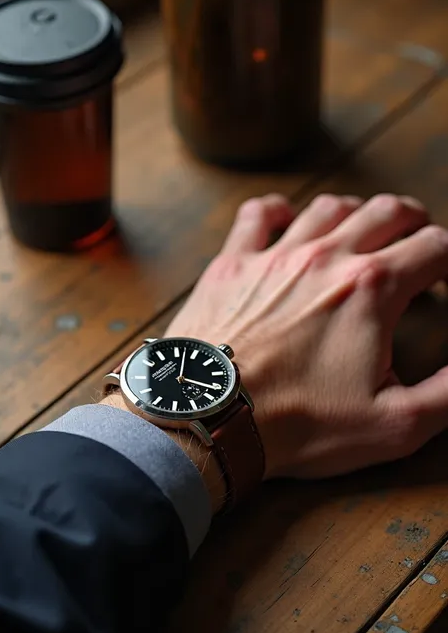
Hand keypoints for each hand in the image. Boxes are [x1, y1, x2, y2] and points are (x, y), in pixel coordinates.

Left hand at [166, 192, 447, 480]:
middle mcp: (325, 258)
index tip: (445, 278)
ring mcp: (274, 256)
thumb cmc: (297, 425)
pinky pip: (257, 215)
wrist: (208, 420)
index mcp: (371, 289)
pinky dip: (279, 210)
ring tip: (363, 228)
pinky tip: (288, 219)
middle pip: (386, 213)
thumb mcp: (392, 424)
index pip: (434, 247)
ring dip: (356, 212)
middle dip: (413, 222)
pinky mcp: (231, 265)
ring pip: (328, 208)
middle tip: (417, 240)